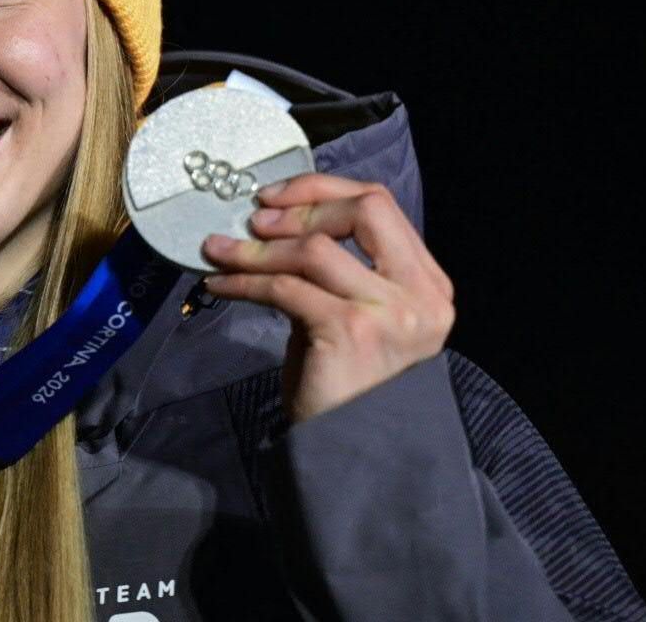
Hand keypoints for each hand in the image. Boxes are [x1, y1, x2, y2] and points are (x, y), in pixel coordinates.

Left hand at [200, 172, 454, 424]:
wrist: (352, 453)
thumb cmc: (345, 383)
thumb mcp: (355, 315)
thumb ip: (338, 271)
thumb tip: (275, 223)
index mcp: (427, 284)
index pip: (380, 206)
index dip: (322, 191)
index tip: (275, 196)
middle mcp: (420, 295)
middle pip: (363, 212)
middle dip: (299, 208)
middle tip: (251, 220)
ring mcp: (390, 314)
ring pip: (314, 250)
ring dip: (256, 248)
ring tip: (218, 251)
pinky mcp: (351, 333)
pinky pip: (285, 288)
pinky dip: (243, 280)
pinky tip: (219, 284)